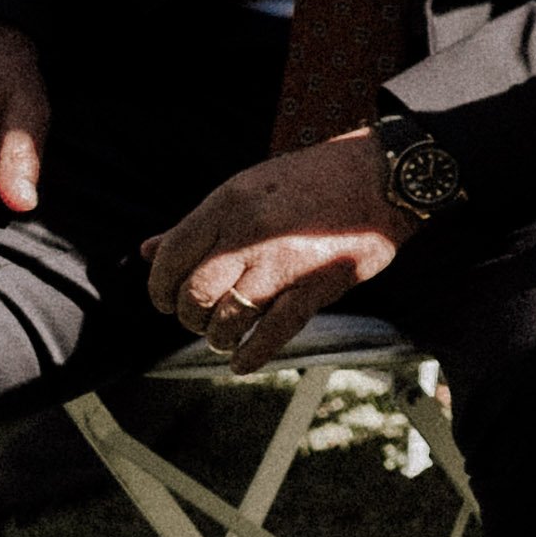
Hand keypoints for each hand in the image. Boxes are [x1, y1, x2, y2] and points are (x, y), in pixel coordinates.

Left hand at [144, 137, 402, 366]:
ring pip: (228, 317)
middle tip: (197, 318)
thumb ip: (199, 222)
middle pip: (195, 292)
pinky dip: (252, 354)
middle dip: (189, 315)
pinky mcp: (317, 284)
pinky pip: (274, 332)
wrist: (387, 174)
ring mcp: (285, 261)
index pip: (172, 255)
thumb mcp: (250, 187)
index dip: (160, 286)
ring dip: (218, 336)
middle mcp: (251, 232)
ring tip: (223, 335)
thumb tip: (148, 251)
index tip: (166, 298)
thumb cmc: (318, 177)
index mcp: (230, 202)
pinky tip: (242, 362)